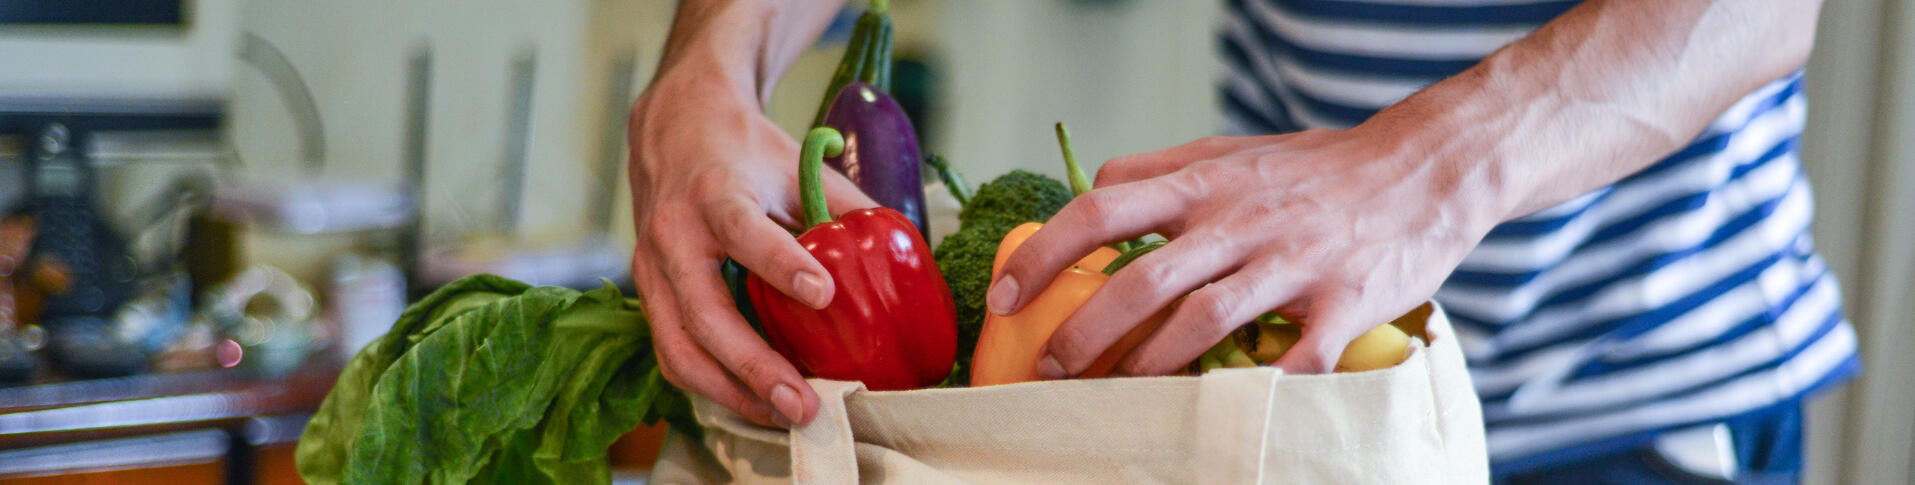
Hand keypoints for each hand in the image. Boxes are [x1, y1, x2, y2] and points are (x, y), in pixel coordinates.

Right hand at [628, 70, 876, 426]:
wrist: (674, 129)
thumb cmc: (743, 151)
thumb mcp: (794, 165)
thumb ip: (841, 209)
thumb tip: (900, 256)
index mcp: (715, 192)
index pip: (742, 229)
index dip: (781, 264)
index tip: (823, 295)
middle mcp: (674, 234)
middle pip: (704, 313)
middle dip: (754, 366)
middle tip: (804, 401)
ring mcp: (653, 270)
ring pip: (680, 348)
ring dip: (732, 392)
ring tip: (784, 416)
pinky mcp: (650, 296)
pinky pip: (674, 354)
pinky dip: (714, 386)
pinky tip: (756, 402)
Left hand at [986, 127, 1498, 376]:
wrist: (1425, 166)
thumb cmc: (1317, 167)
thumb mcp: (1230, 152)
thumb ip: (1162, 170)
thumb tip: (1092, 187)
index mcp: (1205, 184)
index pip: (1101, 209)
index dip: (1045, 254)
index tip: (1007, 296)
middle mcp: (1240, 220)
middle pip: (1142, 279)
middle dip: (1085, 332)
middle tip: (1052, 369)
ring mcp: (1293, 262)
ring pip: (1205, 320)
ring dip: (1151, 366)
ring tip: (1116, 395)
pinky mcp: (1345, 301)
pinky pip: (1296, 355)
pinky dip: (1260, 387)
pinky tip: (1227, 410)